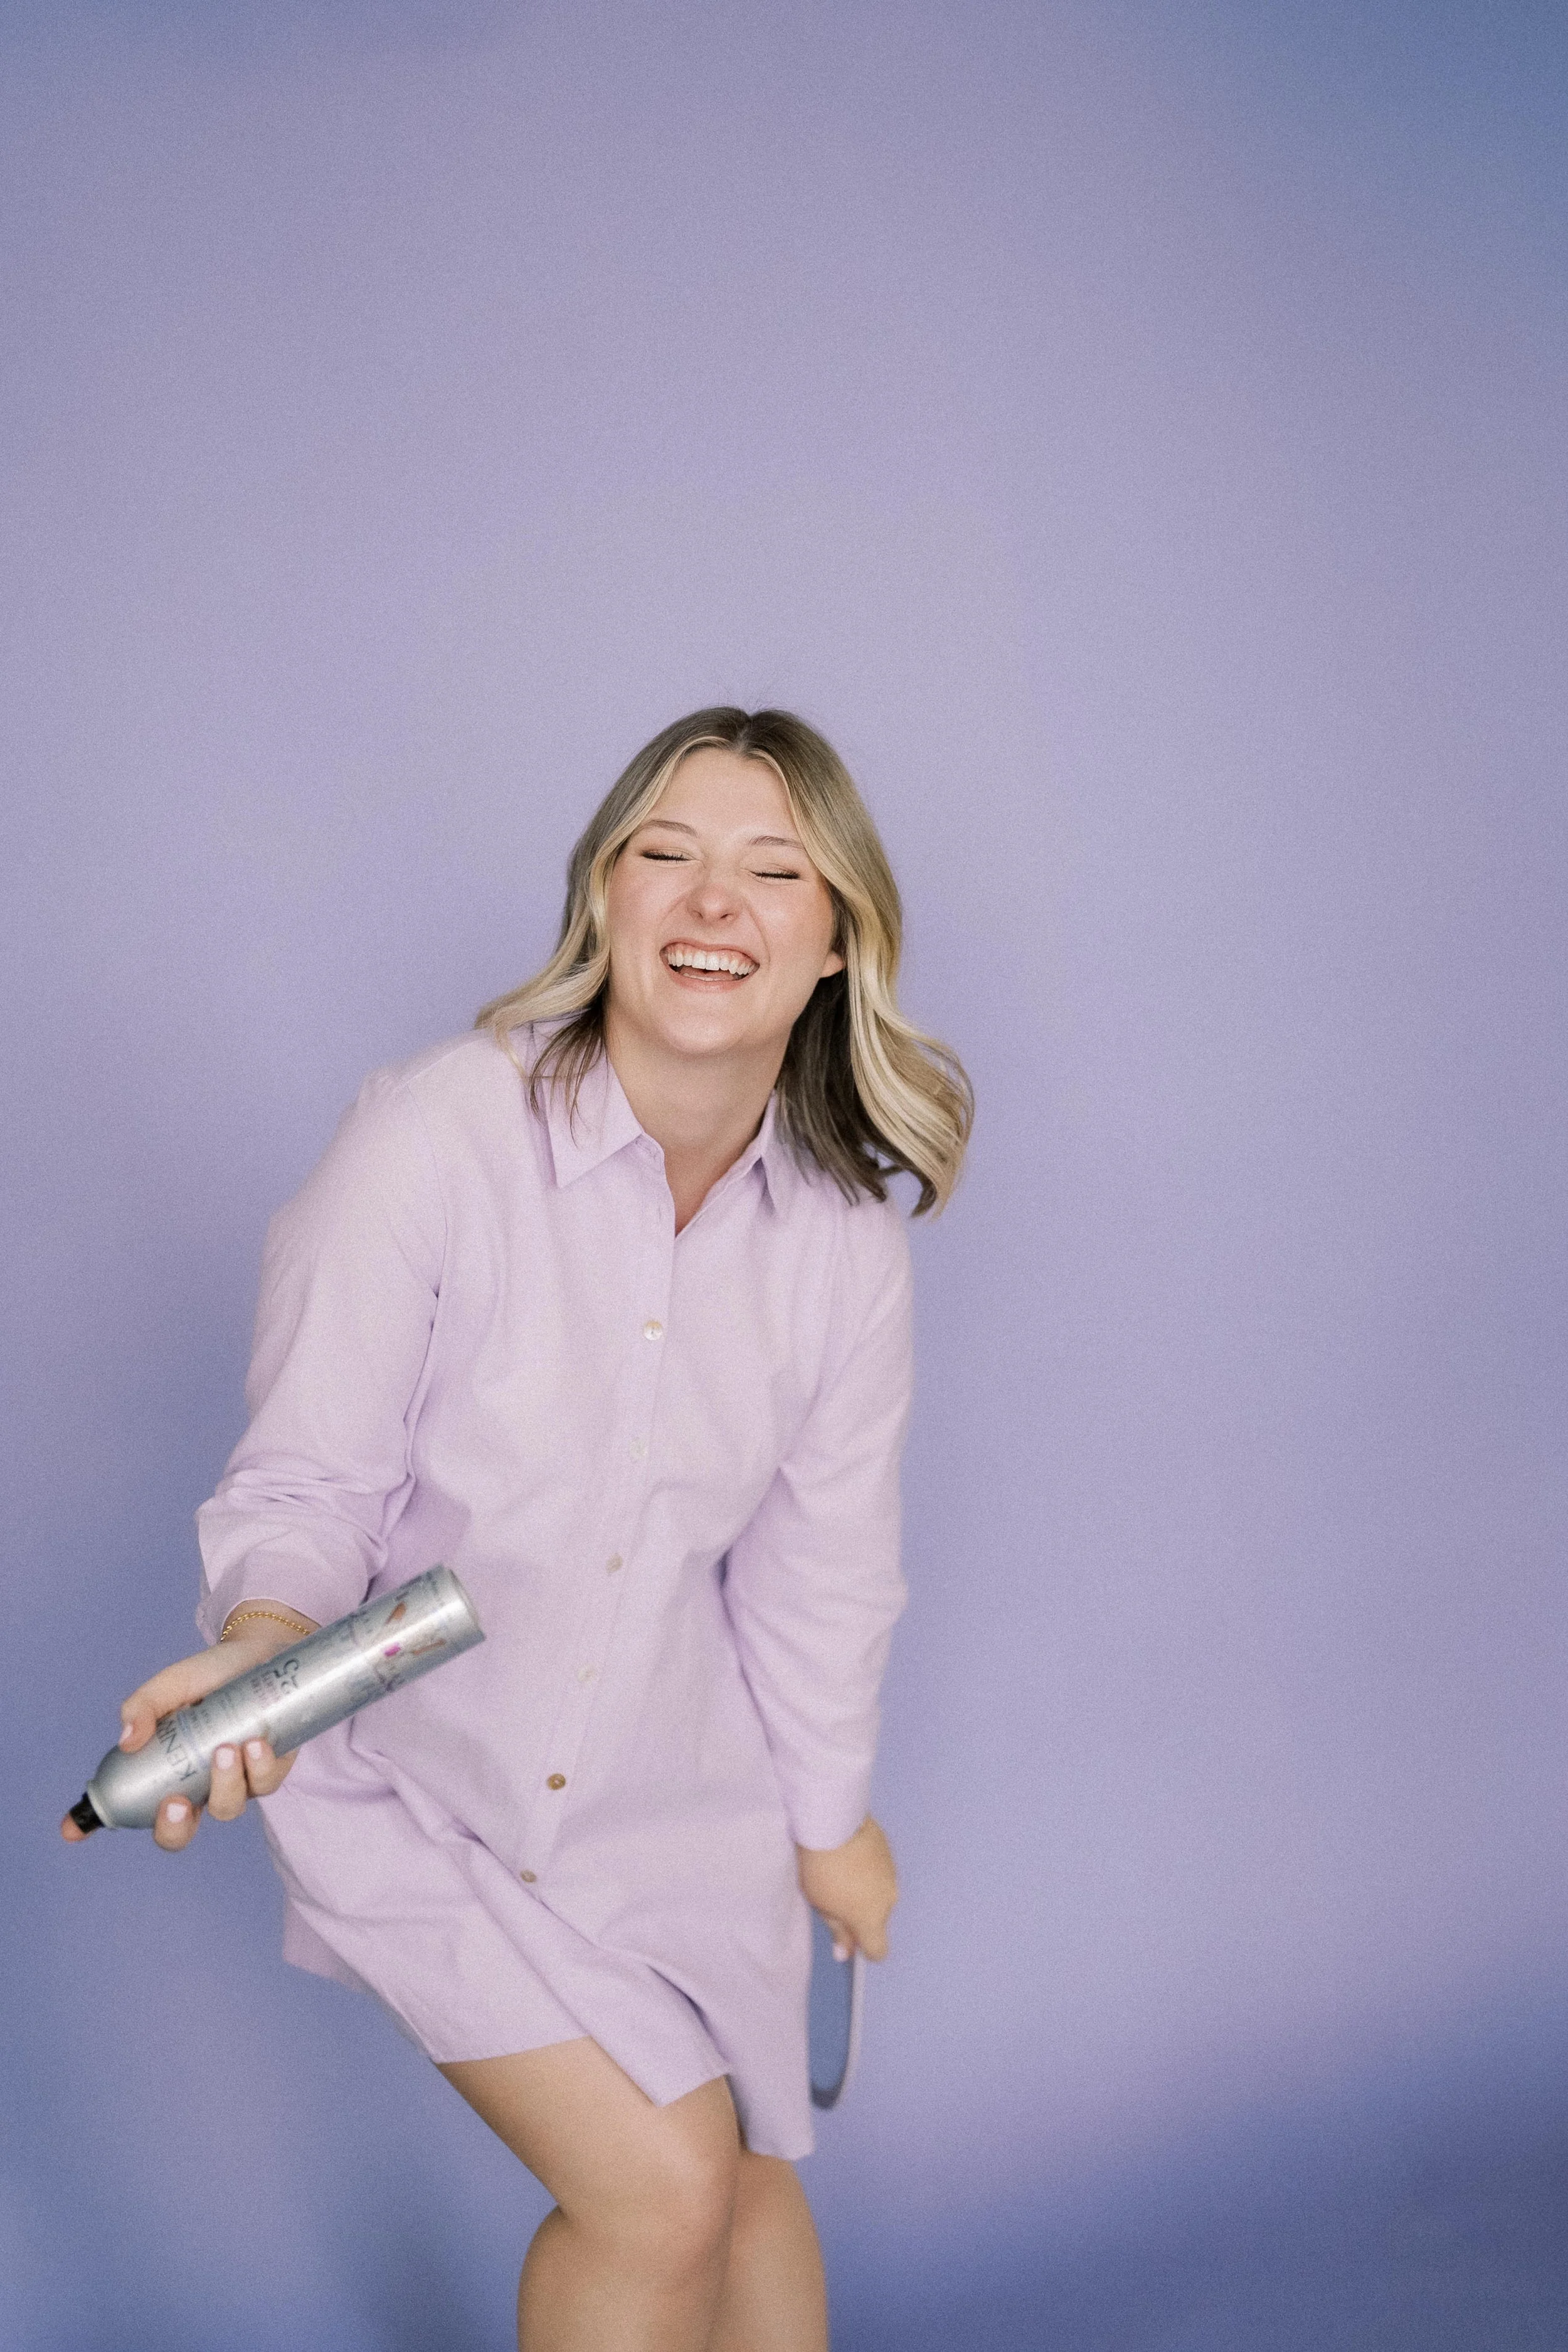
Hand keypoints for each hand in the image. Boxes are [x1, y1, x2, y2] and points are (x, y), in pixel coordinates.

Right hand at [59, 1614, 315, 1850]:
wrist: (262, 1652)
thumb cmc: (209, 1674)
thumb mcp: (171, 1685)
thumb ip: (144, 1706)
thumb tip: (127, 1738)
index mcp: (165, 1771)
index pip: (127, 1807)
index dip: (93, 1825)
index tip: (71, 1829)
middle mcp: (198, 1785)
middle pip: (179, 1831)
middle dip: (175, 1828)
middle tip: (177, 1804)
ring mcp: (237, 1781)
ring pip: (228, 1807)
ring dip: (225, 1784)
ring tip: (225, 1748)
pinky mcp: (273, 1768)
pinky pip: (266, 1782)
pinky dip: (260, 1767)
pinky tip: (257, 1743)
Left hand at [796, 1815, 897, 1961]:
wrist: (833, 1823)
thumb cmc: (822, 1871)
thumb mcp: (822, 1906)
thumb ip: (838, 1932)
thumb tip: (844, 1954)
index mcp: (872, 1919)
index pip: (878, 1950)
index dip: (864, 1948)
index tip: (849, 1936)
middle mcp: (889, 1900)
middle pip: (878, 1918)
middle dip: (861, 1913)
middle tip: (835, 1895)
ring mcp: (892, 1874)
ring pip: (880, 1893)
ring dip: (866, 1889)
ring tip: (841, 1870)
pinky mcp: (889, 1852)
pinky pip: (880, 1871)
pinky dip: (869, 1869)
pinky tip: (850, 1854)